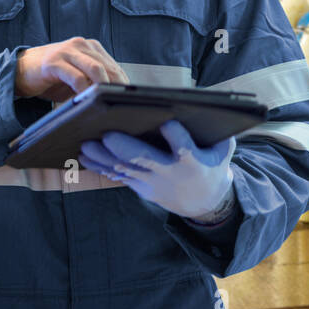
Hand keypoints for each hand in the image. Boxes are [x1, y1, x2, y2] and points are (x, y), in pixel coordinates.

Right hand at [14, 37, 128, 101]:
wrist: (21, 69)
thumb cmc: (52, 75)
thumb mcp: (77, 76)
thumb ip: (94, 81)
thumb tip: (114, 96)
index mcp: (91, 47)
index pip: (114, 66)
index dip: (122, 83)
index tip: (126, 99)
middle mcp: (81, 45)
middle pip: (108, 67)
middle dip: (116, 86)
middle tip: (119, 103)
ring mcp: (67, 51)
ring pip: (95, 69)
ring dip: (103, 87)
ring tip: (105, 101)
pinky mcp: (54, 62)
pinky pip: (76, 77)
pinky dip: (83, 89)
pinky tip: (84, 98)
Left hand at [79, 122, 234, 218]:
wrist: (205, 202)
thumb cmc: (212, 164)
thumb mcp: (222, 148)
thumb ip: (217, 130)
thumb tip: (204, 106)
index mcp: (194, 161)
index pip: (184, 146)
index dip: (176, 135)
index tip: (167, 123)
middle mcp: (171, 173)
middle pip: (146, 160)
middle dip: (125, 148)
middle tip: (107, 134)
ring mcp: (154, 183)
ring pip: (126, 168)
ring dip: (103, 158)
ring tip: (85, 145)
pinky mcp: (143, 189)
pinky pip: (120, 176)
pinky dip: (101, 166)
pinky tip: (85, 157)